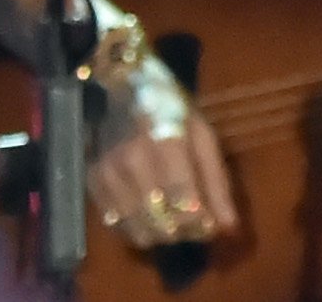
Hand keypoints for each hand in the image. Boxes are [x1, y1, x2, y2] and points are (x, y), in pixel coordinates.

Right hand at [91, 41, 238, 250]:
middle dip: (184, 233)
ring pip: (139, 232)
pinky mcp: (92, 182)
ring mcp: (108, 174)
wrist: (120, 86)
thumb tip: (229, 227)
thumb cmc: (170, 108)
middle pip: (162, 224)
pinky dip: (135, 231)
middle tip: (192, 224)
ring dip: (161, 235)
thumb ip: (216, 180)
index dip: (201, 224)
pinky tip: (147, 218)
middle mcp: (133, 162)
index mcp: (167, 144)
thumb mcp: (201, 133)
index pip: (185, 204)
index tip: (210, 225)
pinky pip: (116, 227)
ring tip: (171, 222)